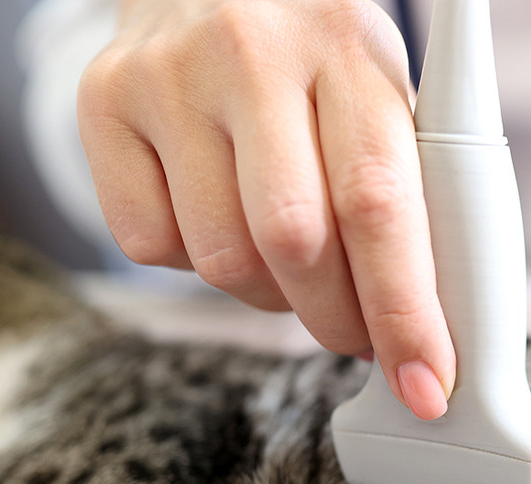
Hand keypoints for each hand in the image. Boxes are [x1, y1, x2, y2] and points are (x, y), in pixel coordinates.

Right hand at [78, 0, 453, 419]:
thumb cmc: (319, 55)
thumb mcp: (384, 96)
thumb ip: (409, 198)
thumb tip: (426, 331)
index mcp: (346, 50)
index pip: (377, 205)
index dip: (405, 313)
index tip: (426, 384)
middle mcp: (249, 55)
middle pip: (294, 244)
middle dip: (338, 319)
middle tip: (359, 334)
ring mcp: (166, 78)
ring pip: (224, 261)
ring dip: (273, 297)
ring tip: (293, 261)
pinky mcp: (104, 104)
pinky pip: (153, 248)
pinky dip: (200, 265)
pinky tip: (224, 218)